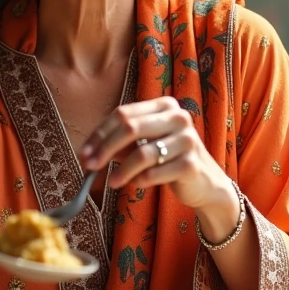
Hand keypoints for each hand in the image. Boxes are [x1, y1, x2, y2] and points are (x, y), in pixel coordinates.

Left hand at [78, 99, 237, 218]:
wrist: (204, 182)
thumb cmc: (169, 159)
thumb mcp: (144, 145)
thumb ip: (120, 143)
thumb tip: (88, 153)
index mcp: (164, 105)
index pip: (123, 114)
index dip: (100, 134)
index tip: (84, 153)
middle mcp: (178, 117)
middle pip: (130, 128)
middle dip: (105, 148)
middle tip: (89, 166)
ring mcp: (187, 140)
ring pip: (142, 153)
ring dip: (121, 170)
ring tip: (112, 182)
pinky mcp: (191, 164)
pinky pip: (154, 173)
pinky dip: (140, 180)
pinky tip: (137, 184)